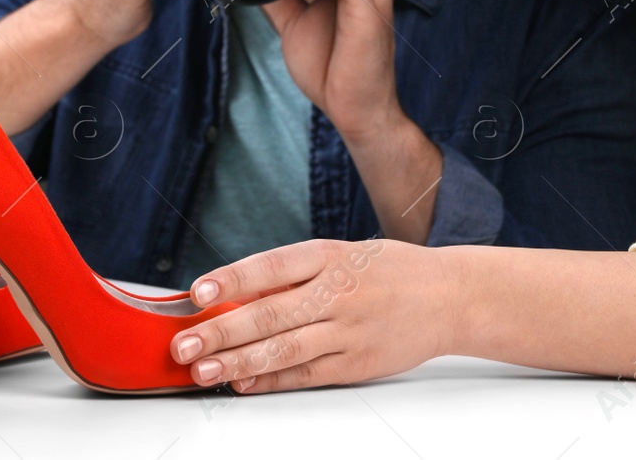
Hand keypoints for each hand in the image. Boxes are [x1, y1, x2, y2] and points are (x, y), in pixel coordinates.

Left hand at [170, 238, 458, 392]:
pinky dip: (272, 380)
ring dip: (239, 362)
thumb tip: (236, 293)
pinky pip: (307, 374)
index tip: (198, 292)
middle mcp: (340, 291)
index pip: (273, 265)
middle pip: (272, 313)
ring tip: (204, 370)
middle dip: (222, 331)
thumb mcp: (344, 254)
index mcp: (332, 255)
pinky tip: (244, 381)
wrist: (450, 296)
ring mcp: (350, 331)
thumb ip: (295, 274)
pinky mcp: (359, 364)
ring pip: (285, 349)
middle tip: (184, 345)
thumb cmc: (390, 271)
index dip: (232, 279)